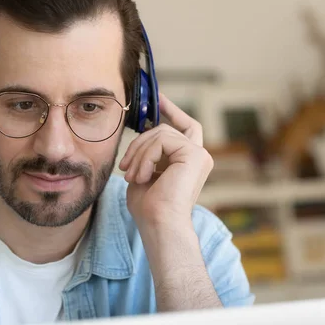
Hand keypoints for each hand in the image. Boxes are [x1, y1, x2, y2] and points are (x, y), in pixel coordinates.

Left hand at [118, 93, 213, 231]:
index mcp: (189, 161)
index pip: (184, 126)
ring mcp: (199, 154)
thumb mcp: (144, 173)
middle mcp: (199, 156)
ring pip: (160, 133)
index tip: (157, 97)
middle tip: (124, 166)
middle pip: (164, 129)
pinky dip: (146, 157)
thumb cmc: (149, 209)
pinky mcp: (195, 155)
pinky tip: (143, 176)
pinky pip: (162, 140)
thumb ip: (147, 154)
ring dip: (138, 154)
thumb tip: (139, 135)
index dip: (171, 110)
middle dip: (139, 143)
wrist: (159, 226)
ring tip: (131, 176)